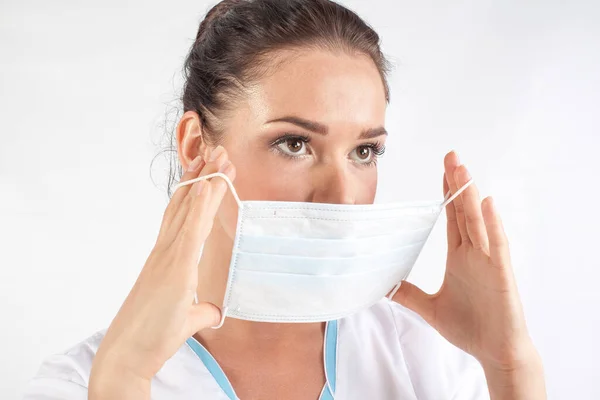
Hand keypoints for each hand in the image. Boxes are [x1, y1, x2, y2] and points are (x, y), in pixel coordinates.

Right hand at [89, 146, 235, 397]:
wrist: (128, 355)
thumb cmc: (151, 337)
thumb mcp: (186, 318)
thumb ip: (201, 310)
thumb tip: (213, 310)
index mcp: (166, 260)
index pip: (183, 218)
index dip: (196, 193)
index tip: (208, 172)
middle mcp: (165, 252)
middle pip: (186, 205)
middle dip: (202, 177)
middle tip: (217, 151)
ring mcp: (167, 257)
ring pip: (189, 210)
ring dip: (205, 181)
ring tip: (219, 156)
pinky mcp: (174, 268)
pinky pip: (191, 230)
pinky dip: (200, 206)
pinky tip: (209, 185)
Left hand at [392, 151, 545, 398]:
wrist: (495, 351)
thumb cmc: (469, 327)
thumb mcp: (429, 308)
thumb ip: (408, 294)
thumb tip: (384, 285)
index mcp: (460, 257)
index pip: (453, 218)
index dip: (447, 194)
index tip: (443, 171)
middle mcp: (475, 253)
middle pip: (464, 212)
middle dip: (457, 184)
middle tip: (451, 156)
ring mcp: (489, 261)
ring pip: (478, 222)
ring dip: (470, 195)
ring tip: (462, 170)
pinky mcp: (500, 274)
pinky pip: (497, 245)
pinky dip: (492, 224)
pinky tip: (487, 203)